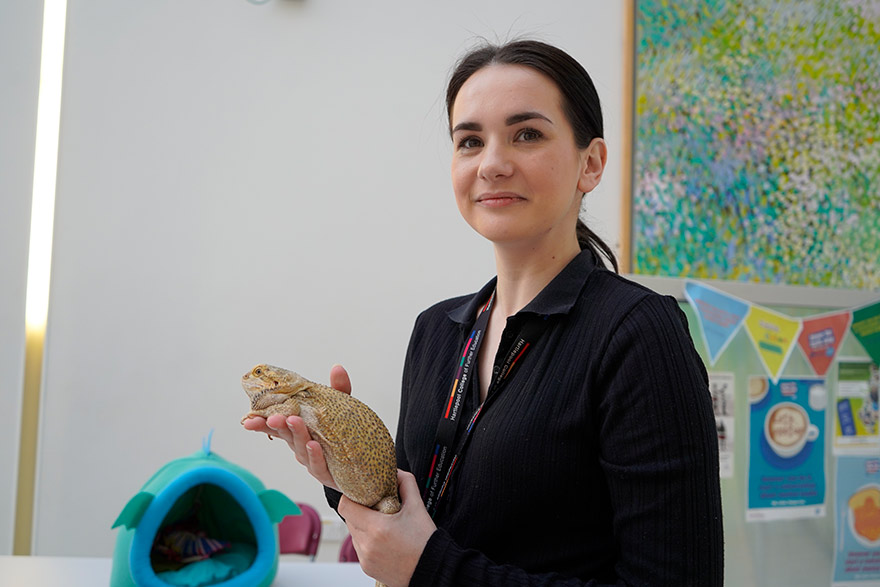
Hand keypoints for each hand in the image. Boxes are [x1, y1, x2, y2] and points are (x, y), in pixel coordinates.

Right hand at [242, 364, 351, 490]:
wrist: (362, 463)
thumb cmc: (345, 433)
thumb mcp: (342, 409)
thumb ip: (339, 389)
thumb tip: (337, 368)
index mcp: (299, 429)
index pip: (277, 425)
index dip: (263, 422)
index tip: (249, 417)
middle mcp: (301, 445)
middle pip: (286, 435)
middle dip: (277, 425)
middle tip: (272, 417)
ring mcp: (312, 460)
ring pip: (301, 448)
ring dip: (297, 434)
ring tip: (294, 421)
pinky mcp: (327, 473)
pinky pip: (319, 465)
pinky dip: (315, 455)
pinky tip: (313, 444)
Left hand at [339, 470, 435, 586]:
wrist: (433, 570)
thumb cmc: (425, 542)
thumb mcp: (417, 507)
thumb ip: (406, 483)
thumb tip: (396, 472)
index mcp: (376, 528)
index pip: (345, 506)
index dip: (351, 496)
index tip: (362, 493)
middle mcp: (367, 545)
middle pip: (349, 518)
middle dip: (360, 510)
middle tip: (376, 508)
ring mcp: (365, 558)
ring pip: (353, 533)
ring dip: (363, 525)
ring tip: (382, 525)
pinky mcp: (367, 567)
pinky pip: (359, 548)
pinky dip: (367, 540)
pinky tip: (384, 539)